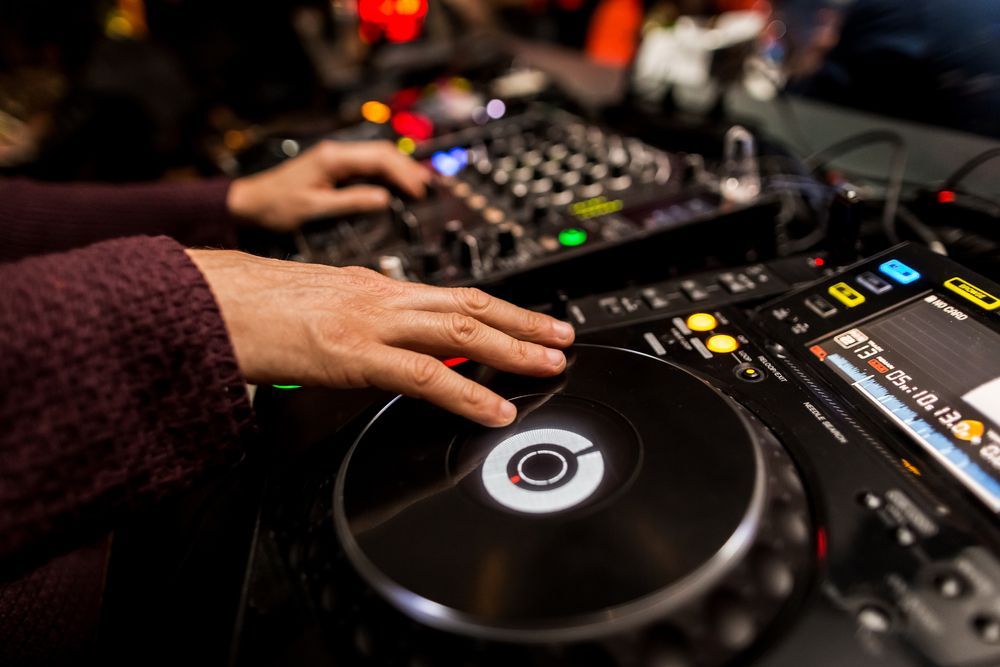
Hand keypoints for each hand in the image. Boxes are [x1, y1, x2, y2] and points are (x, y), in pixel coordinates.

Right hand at [186, 250, 574, 426]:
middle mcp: (384, 296)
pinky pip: (426, 376)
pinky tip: (494, 409)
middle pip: (471, 305)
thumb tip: (389, 350)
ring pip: (462, 332)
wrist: (208, 301)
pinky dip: (469, 393)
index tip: (529, 320)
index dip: (500, 307)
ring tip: (550, 366)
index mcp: (376, 286)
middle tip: (562, 337)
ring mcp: (373, 322)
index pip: (453, 294)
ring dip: (514, 350)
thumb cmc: (254, 306)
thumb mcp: (321, 307)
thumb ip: (361, 325)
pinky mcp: (356, 354)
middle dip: (524, 322)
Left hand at [226, 140, 430, 231]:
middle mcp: (336, 152)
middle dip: (407, 168)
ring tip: (418, 186)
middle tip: (426, 189)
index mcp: (333, 158)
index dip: (404, 174)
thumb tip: (384, 199)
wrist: (250, 203)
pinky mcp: (333, 167)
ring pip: (376, 156)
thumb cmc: (276, 206)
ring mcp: (334, 158)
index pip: (379, 158)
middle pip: (382, 152)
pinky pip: (365, 166)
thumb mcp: (316, 208)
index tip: (419, 192)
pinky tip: (395, 185)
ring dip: (398, 169)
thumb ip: (352, 202)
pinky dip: (385, 173)